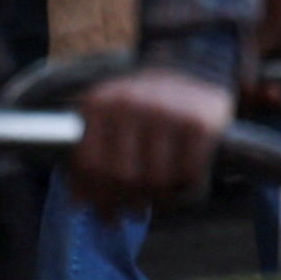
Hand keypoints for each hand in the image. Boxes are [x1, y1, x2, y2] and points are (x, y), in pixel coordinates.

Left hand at [71, 66, 231, 218]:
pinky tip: (180, 182)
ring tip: (155, 198)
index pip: (90, 165)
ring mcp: (168, 112)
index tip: (104, 212)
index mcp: (101, 102)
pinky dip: (185, 186)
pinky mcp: (201, 123)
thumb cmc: (145, 105)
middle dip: (126, 202)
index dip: (96, 196)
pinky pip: (189, 174)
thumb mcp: (110, 119)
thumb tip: (79, 205)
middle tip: (132, 213)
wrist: (195, 66)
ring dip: (157, 198)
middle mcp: (132, 103)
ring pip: (156, 180)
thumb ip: (91, 157)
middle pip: (123, 176)